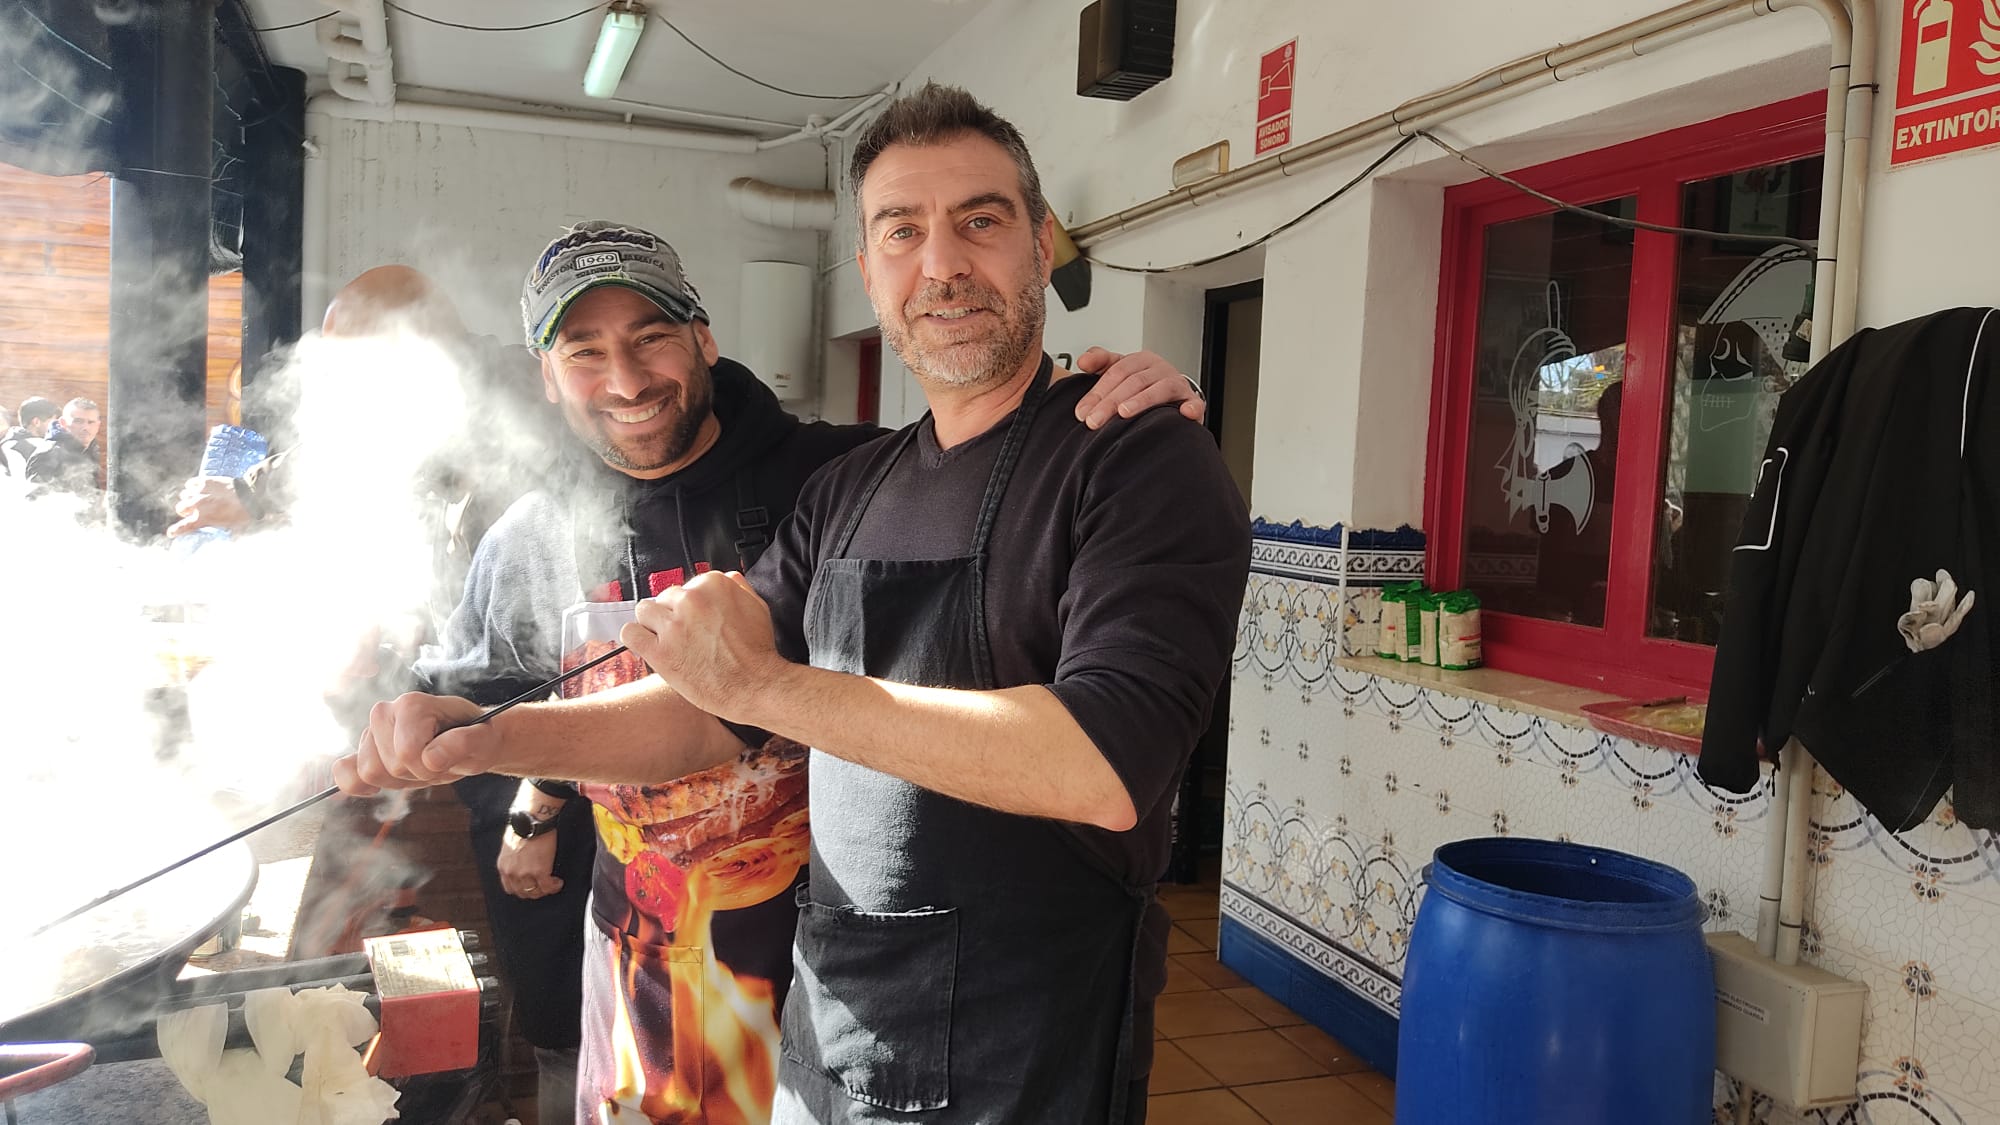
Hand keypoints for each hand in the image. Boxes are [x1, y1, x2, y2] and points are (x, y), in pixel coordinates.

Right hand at [165, 476, 251, 536]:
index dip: (176, 531)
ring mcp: (199, 492)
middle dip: (186, 511)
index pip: (183, 527)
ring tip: (199, 498)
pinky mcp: (204, 481)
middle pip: (180, 508)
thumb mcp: (229, 527)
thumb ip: (214, 527)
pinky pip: (190, 483)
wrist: (251, 495)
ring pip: (184, 495)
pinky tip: (199, 488)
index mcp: (202, 519)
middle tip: (194, 511)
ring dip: (190, 498)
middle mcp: (197, 505)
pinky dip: (192, 486)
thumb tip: (213, 531)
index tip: (171, 533)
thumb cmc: (242, 514)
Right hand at [332, 692, 492, 795]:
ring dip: (398, 780)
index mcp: (412, 704)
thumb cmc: (475, 737)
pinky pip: (344, 773)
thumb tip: (432, 758)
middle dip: (415, 773)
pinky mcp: (362, 749)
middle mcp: (384, 711)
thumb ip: (464, 744)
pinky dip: (357, 785)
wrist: (467, 738)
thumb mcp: (483, 741)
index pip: (407, 752)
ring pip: (368, 772)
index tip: (446, 756)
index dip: (430, 766)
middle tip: (435, 762)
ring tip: (418, 766)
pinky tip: (377, 788)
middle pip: (388, 766)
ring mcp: (370, 731)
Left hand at [498, 828, 563, 898]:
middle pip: (523, 892)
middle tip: (543, 886)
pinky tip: (558, 882)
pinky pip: (548, 887)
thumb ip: (513, 859)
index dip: (522, 889)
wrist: (533, 819)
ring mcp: (525, 873)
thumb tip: (522, 862)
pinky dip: (554, 887)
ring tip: (552, 884)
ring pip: (535, 892)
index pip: (510, 888)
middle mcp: (512, 872)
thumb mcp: (510, 845)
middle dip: (534, 891)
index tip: (530, 885)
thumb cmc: (523, 826)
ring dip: (545, 890)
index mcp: (503, 866)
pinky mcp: (539, 871)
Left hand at [622, 571, 783, 722]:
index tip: (697, 619)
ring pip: (644, 610)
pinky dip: (637, 638)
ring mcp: (673, 626)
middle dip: (674, 614)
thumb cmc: (757, 652)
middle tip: (687, 635)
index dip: (692, 605)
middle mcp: (691, 601)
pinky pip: (630, 634)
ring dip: (653, 623)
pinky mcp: (660, 651)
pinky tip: (649, 646)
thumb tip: (729, 579)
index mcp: (714, 585)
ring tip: (666, 639)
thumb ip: (739, 588)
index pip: (688, 585)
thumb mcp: (757, 608)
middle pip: (666, 597)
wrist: (754, 686)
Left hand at [1071, 348, 1205, 427]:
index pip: (1116, 372)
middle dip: (1111, 402)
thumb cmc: (1143, 385)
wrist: (1173, 395)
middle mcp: (1159, 369)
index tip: (1082, 412)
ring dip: (1141, 401)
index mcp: (1140, 360)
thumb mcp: (1119, 370)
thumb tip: (1082, 361)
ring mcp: (1177, 384)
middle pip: (1133, 382)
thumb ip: (1099, 362)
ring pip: (1159, 389)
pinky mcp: (1191, 401)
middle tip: (1094, 421)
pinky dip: (1191, 407)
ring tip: (1124, 413)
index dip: (1097, 392)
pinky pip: (1194, 402)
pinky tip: (1185, 414)